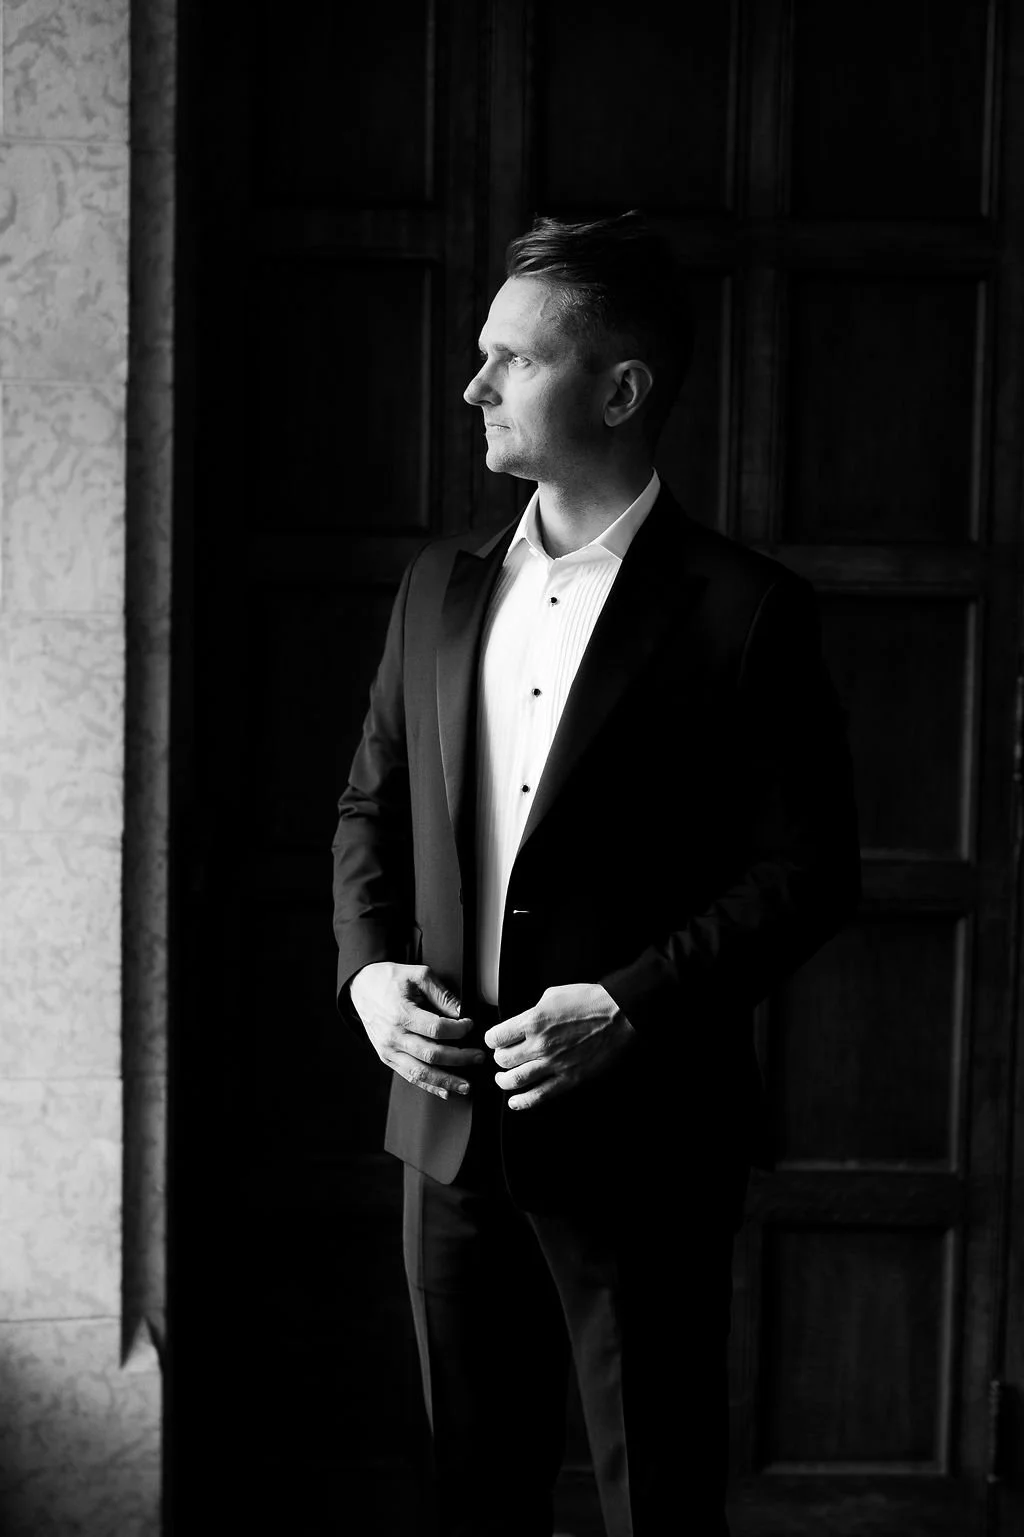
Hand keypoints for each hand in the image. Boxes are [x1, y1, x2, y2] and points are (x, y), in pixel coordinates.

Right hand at [349, 962, 483, 1099]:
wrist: (361, 989)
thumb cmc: (389, 980)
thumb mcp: (417, 974)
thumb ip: (440, 993)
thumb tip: (461, 1011)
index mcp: (401, 1013)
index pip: (436, 1029)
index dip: (458, 1030)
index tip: (470, 1025)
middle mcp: (394, 1036)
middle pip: (431, 1054)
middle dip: (460, 1058)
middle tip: (478, 1057)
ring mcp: (389, 1050)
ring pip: (420, 1073)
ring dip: (446, 1081)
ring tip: (466, 1085)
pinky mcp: (387, 1058)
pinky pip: (409, 1076)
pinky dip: (429, 1086)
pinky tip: (445, 1090)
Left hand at [484, 982, 635, 1110]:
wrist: (619, 1016)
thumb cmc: (590, 1002)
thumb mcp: (553, 995)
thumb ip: (533, 1011)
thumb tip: (522, 1022)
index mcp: (534, 1021)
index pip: (496, 1037)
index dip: (493, 1039)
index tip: (495, 1040)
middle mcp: (540, 1044)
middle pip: (503, 1060)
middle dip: (499, 1059)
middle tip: (503, 1057)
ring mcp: (553, 1064)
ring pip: (515, 1080)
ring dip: (504, 1081)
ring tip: (504, 1079)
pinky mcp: (568, 1079)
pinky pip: (539, 1096)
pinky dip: (522, 1102)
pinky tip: (515, 1102)